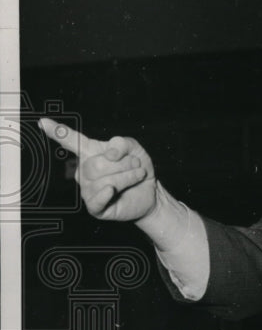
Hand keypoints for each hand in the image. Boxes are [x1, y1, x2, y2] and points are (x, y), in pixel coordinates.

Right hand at [38, 118, 155, 222]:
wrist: (149, 191)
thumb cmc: (136, 168)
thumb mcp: (133, 148)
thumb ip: (121, 143)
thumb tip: (110, 153)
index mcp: (89, 152)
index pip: (71, 140)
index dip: (58, 132)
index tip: (43, 122)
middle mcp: (84, 170)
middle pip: (96, 164)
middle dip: (123, 163)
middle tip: (136, 164)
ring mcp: (88, 189)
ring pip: (103, 180)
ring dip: (127, 176)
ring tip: (137, 175)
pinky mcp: (95, 207)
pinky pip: (96, 200)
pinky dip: (105, 194)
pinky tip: (112, 191)